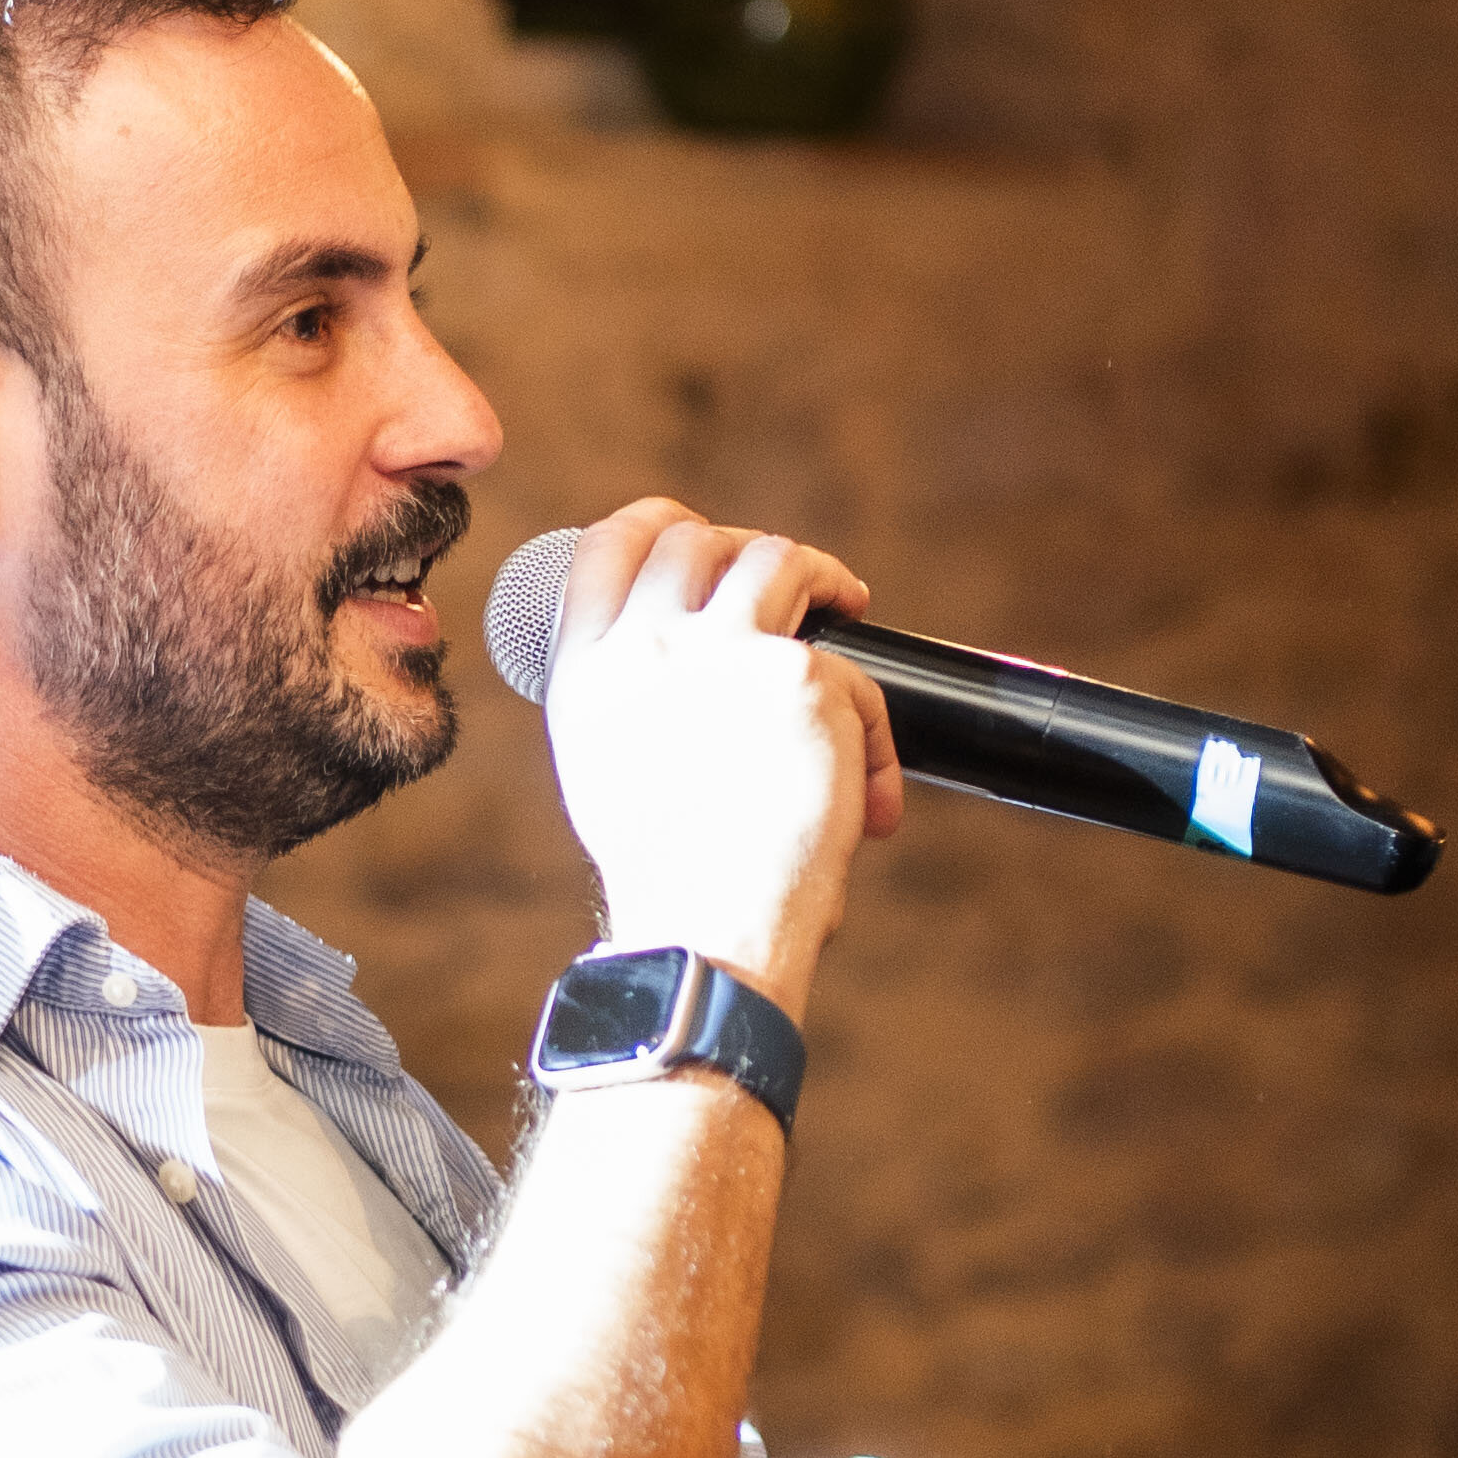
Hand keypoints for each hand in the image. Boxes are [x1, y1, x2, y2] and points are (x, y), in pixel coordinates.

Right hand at [526, 497, 904, 1013]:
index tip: (701, 535)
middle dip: (749, 548)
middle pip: (696, 540)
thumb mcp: (609, 770)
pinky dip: (870, 725)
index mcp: (587, 674)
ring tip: (846, 605)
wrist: (706, 934)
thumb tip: (690, 654)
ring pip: (777, 561)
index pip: (607, 546)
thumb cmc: (670, 880)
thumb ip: (634, 697)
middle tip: (793, 587)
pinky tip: (871, 790)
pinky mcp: (798, 678)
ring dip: (820, 578)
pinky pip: (853, 671)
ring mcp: (721, 653)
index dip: (659, 523)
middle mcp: (645, 649)